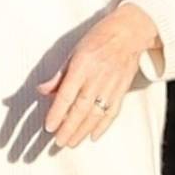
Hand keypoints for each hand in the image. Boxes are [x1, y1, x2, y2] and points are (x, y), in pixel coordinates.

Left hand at [39, 3, 159, 148]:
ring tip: (71, 143)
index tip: (49, 126)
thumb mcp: (74, 51)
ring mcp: (111, 85)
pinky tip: (93, 136)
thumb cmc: (100, 37)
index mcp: (83, 66)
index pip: (67, 94)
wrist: (131, 32)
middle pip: (81, 109)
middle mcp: (97, 77)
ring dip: (82, 131)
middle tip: (58, 142)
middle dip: (68, 128)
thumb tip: (43, 90)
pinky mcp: (122, 90)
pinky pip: (112, 112)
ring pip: (96, 114)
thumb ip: (59, 73)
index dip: (57, 112)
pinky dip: (103, 126)